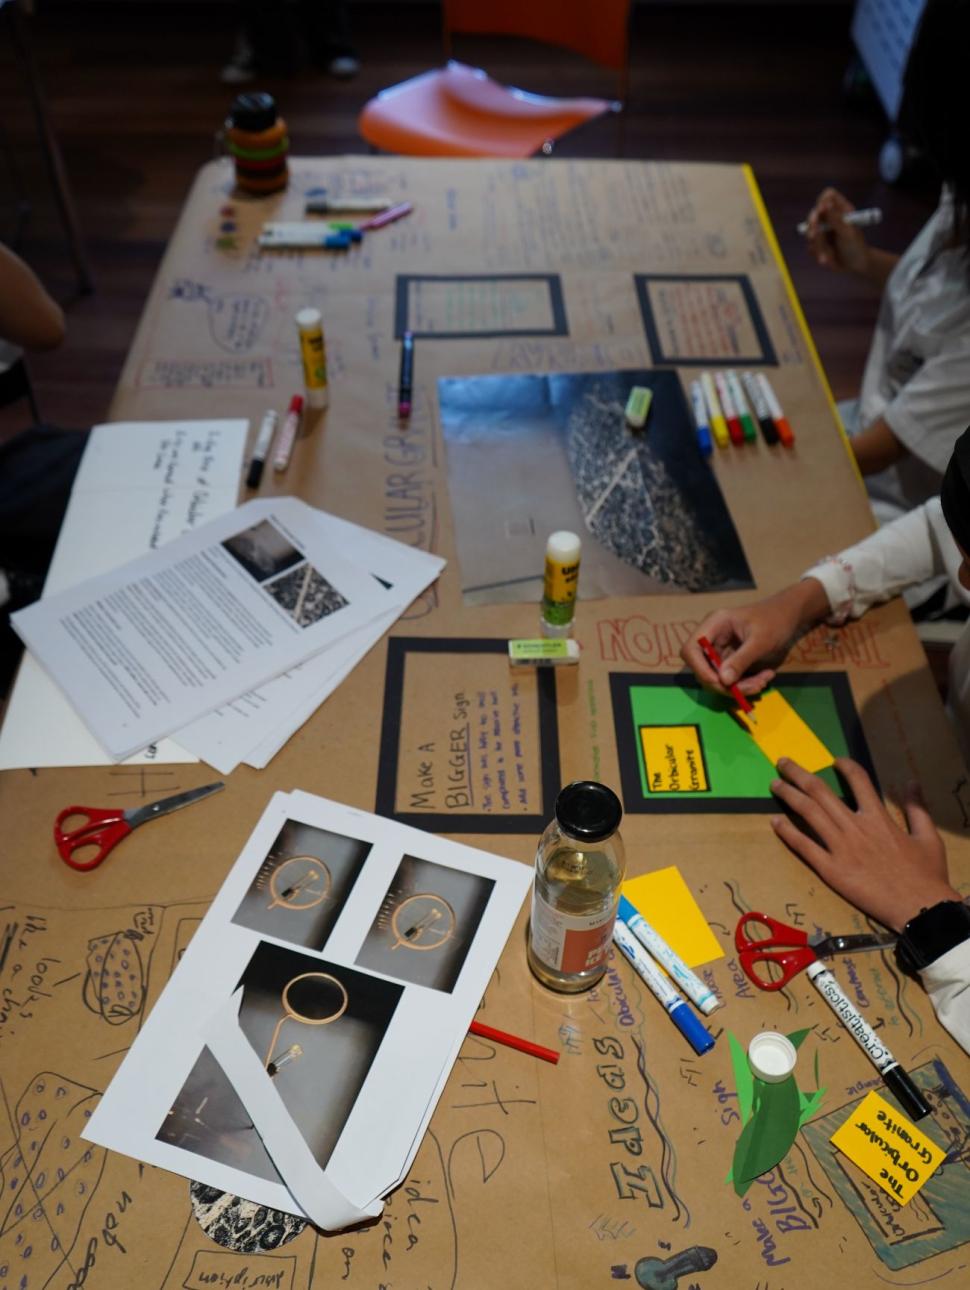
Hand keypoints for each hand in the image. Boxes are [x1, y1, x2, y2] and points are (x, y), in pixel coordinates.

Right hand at [681, 581, 828, 696]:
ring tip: (763, 681)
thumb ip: (741, 660)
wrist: (790, 616)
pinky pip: (731, 679)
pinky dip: (746, 684)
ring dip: (740, 686)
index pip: (691, 649)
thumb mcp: (760, 641)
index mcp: (714, 625)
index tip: (720, 682)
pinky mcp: (730, 661)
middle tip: (752, 687)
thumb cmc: (775, 621)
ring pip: (718, 678)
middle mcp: (713, 638)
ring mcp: (721, 651)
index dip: (699, 669)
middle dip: (725, 684)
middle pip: (703, 669)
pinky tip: (764, 677)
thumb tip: (722, 681)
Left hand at [769, 757, 959, 931]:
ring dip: (789, 795)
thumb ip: (917, 808)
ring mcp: (840, 848)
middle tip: (782, 763)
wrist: (918, 907)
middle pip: (820, 792)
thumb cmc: (926, 874)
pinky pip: (804, 846)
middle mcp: (855, 827)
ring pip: (808, 813)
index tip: (834, 761)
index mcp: (879, 817)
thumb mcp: (929, 836)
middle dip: (798, 774)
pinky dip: (788, 832)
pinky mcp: (831, 870)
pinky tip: (775, 821)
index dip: (845, 767)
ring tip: (775, 784)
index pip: (858, 781)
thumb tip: (911, 782)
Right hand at [803, 188, 872, 274]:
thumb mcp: (847, 232)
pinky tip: (827, 259)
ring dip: (817, 245)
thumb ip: (835, 218)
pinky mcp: (817, 243)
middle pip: (814, 213)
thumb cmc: (856, 246)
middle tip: (813, 235)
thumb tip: (826, 203)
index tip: (821, 210)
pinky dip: (818, 254)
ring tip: (827, 256)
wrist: (855, 265)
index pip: (828, 196)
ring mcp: (822, 231)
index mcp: (841, 210)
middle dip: (812, 225)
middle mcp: (830, 218)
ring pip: (809, 232)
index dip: (823, 201)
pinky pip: (810, 246)